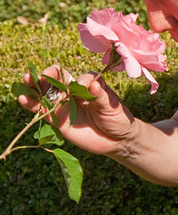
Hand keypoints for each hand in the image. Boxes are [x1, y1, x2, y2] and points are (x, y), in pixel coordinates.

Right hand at [17, 64, 136, 155]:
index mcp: (89, 85)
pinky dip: (31, 104)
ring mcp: (64, 105)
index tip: (86, 87)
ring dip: (35, 85)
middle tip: (44, 74)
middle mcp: (74, 92)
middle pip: (58, 79)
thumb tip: (92, 85)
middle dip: (50, 74)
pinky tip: (23, 98)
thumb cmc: (118, 118)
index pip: (81, 77)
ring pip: (46, 92)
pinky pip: (41, 110)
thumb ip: (101, 96)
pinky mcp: (56, 119)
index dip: (81, 80)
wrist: (117, 140)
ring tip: (27, 79)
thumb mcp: (112, 107)